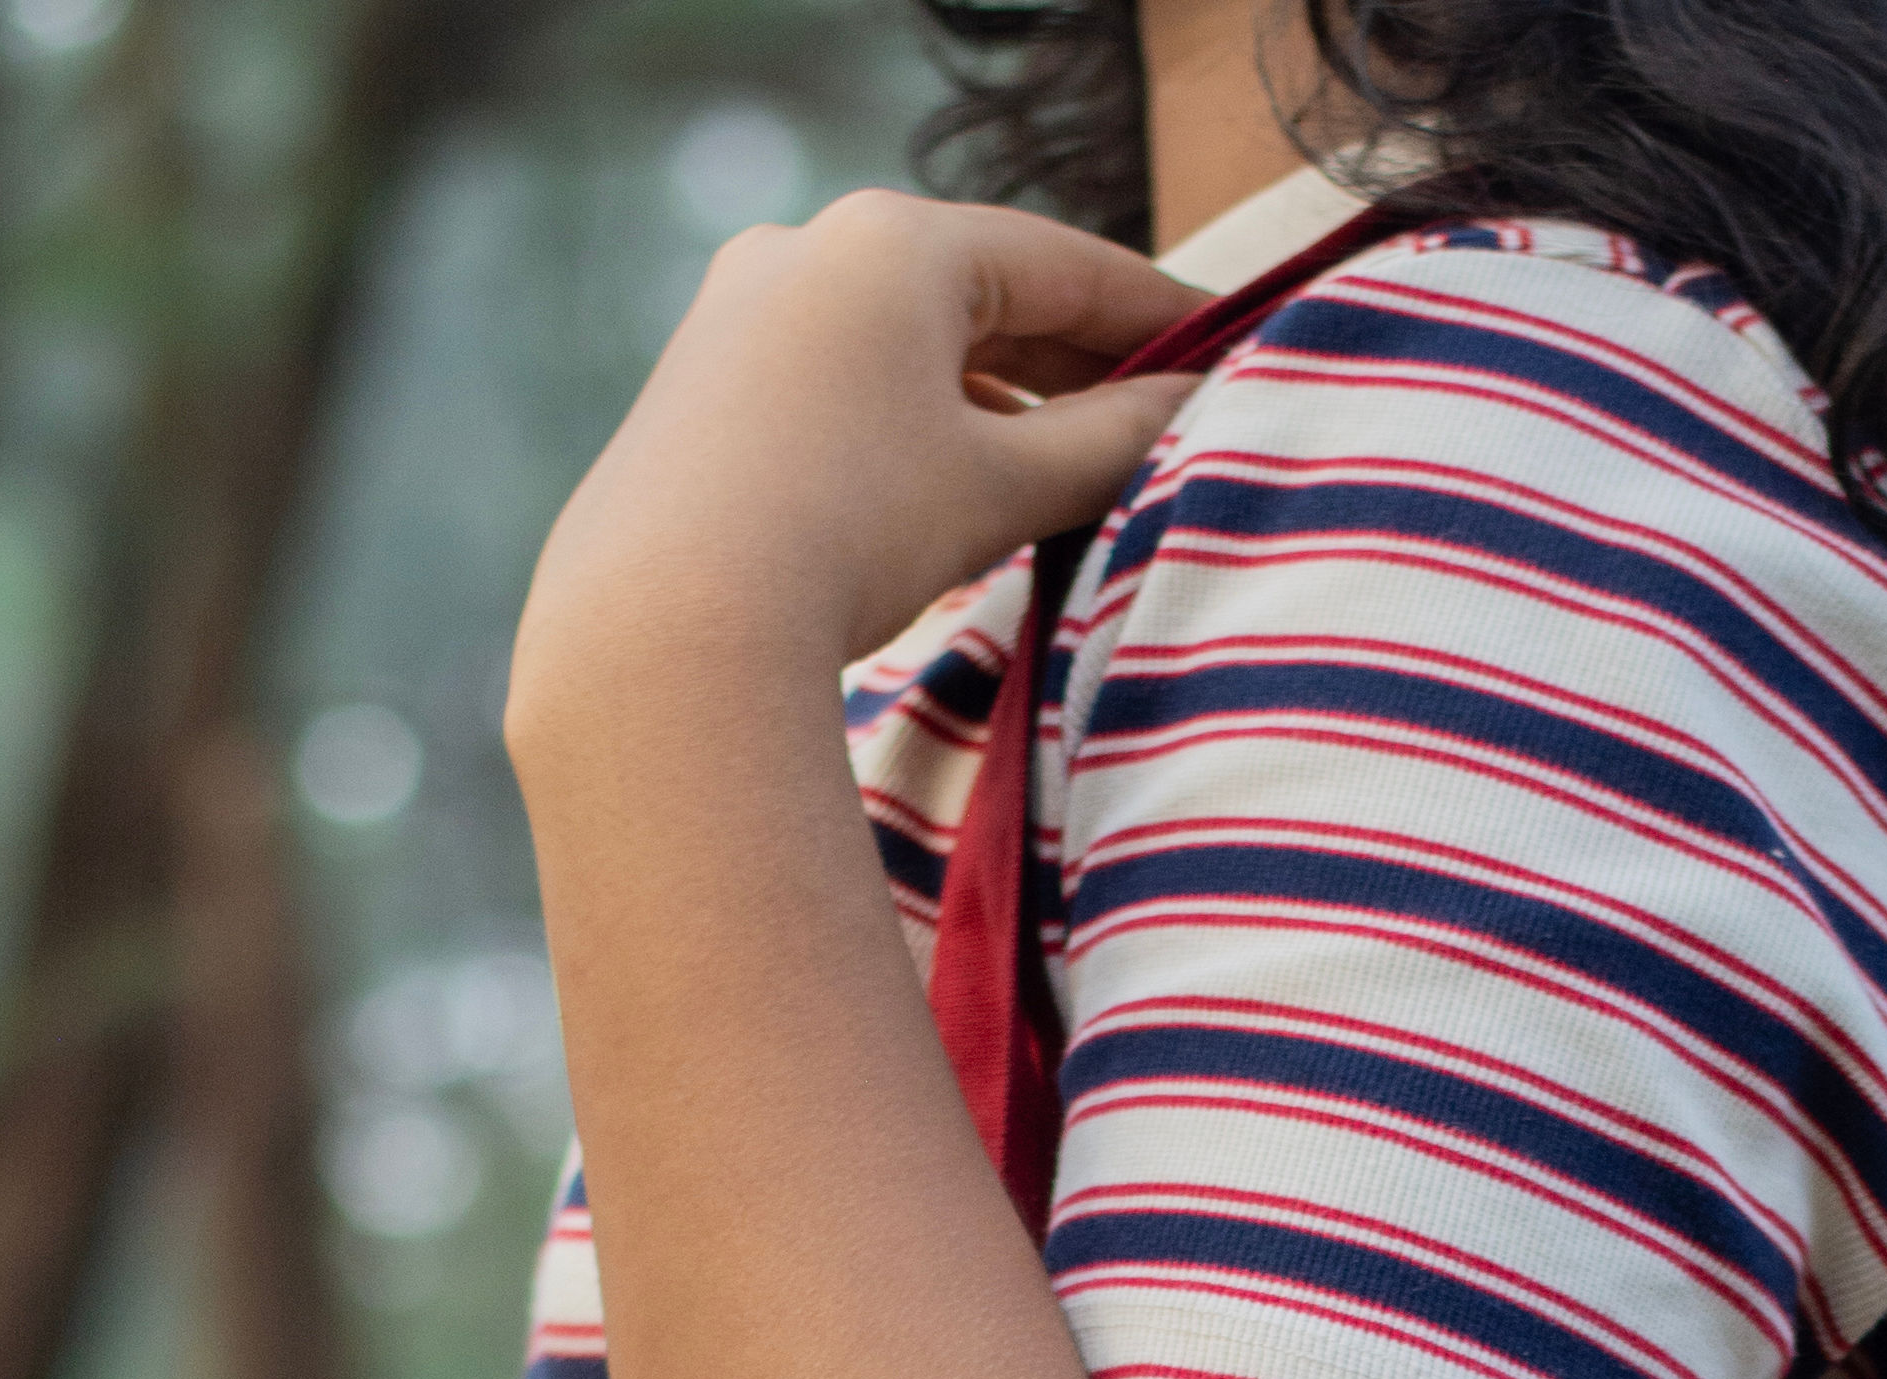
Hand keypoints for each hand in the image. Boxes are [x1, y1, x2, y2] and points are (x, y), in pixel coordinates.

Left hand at [509, 194, 1203, 745]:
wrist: (663, 628)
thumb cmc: (849, 534)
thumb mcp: (1001, 486)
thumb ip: (1109, 442)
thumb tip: (1188, 413)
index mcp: (894, 241)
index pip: (1061, 263)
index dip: (1154, 314)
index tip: (1223, 350)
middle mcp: (810, 249)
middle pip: (982, 297)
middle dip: (1074, 364)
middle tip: (1161, 419)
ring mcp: (743, 313)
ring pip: (909, 348)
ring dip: (997, 404)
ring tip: (1073, 469)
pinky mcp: (703, 388)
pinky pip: (844, 388)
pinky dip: (917, 427)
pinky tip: (958, 492)